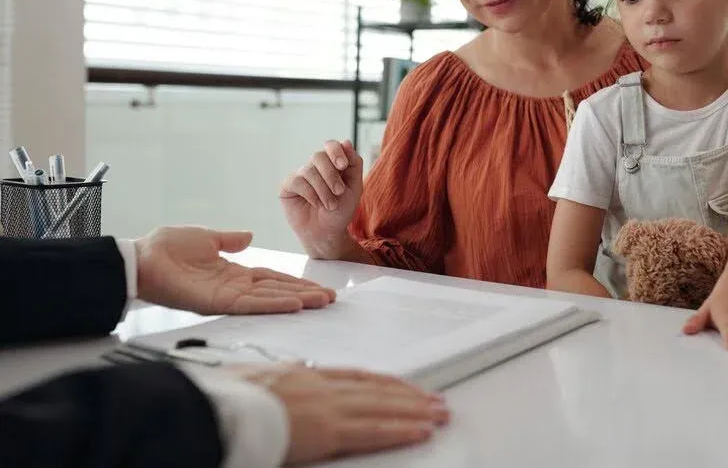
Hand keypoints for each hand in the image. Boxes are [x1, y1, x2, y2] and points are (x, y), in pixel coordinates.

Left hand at [135, 226, 334, 313]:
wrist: (141, 258)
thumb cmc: (166, 247)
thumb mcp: (206, 237)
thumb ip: (229, 240)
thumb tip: (248, 236)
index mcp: (234, 272)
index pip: (272, 278)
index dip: (295, 282)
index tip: (318, 285)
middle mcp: (235, 287)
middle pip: (277, 291)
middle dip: (304, 294)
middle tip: (331, 298)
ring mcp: (228, 296)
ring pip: (270, 300)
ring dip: (297, 301)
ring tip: (322, 301)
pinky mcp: (218, 302)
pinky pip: (251, 304)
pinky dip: (273, 305)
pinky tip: (294, 305)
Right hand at [233, 364, 448, 463]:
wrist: (213, 410)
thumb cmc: (224, 400)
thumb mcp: (253, 380)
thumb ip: (278, 378)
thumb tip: (290, 373)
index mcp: (303, 375)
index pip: (354, 376)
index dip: (382, 382)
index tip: (403, 385)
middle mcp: (320, 386)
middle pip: (375, 388)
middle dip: (407, 395)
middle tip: (435, 400)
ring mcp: (326, 407)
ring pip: (381, 406)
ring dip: (414, 410)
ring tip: (439, 413)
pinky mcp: (327, 431)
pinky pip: (373, 430)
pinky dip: (400, 429)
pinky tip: (421, 430)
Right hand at [280, 140, 363, 256]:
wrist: (327, 232)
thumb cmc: (341, 210)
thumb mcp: (355, 187)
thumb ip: (354, 164)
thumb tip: (346, 141)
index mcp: (332, 163)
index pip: (331, 145)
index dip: (336, 152)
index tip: (343, 166)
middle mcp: (315, 166)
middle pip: (318, 156)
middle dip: (331, 175)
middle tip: (339, 191)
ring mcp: (301, 174)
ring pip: (309, 170)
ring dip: (323, 190)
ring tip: (330, 205)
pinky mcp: (288, 185)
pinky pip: (298, 181)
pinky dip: (310, 194)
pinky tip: (315, 203)